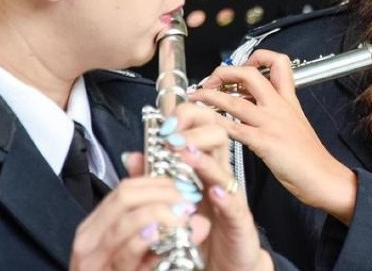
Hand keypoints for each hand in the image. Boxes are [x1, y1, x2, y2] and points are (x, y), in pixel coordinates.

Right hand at [69, 158, 206, 270]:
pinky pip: (126, 252)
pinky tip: (161, 235)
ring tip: (182, 217)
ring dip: (159, 214)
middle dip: (163, 193)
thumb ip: (156, 222)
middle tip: (188, 201)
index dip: (159, 182)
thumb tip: (189, 204)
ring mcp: (94, 260)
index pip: (127, 187)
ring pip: (124, 222)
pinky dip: (147, 240)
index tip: (185, 186)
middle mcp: (89, 239)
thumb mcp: (135, 247)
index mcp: (96, 224)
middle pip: (125, 197)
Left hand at [70, 103, 271, 270]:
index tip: (164, 118)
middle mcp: (219, 174)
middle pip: (218, 135)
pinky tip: (212, 191)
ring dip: (204, 158)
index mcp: (203, 165)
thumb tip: (131, 155)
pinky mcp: (239, 220)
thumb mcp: (172, 200)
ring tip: (186, 153)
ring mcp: (231, 196)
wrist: (224, 264)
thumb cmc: (199, 230)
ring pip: (224, 166)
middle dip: (196, 127)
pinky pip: (234, 204)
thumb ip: (153, 177)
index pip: (201, 126)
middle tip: (172, 135)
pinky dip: (224, 196)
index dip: (186, 115)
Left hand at [193, 50, 356, 223]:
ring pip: (234, 100)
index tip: (240, 65)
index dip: (257, 57)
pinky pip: (234, 128)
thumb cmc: (310, 157)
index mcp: (288, 100)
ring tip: (195, 98)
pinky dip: (216, 124)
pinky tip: (205, 125)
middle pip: (249, 74)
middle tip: (210, 81)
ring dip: (210, 97)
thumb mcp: (296, 123)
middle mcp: (279, 106)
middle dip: (224, 73)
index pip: (278, 62)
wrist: (324, 177)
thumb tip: (254, 104)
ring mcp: (271, 123)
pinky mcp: (264, 142)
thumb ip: (278, 111)